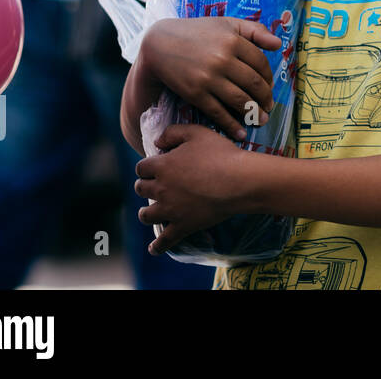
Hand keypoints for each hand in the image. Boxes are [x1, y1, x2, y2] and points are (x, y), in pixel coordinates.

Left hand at [135, 123, 248, 253]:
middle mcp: (161, 188)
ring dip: (147, 212)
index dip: (148, 167)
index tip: (156, 167)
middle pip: (140, 189)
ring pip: (146, 215)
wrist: (239, 181)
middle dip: (146, 186)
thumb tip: (157, 141)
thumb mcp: (198, 132)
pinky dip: (157, 246)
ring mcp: (170, 209)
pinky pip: (165, 240)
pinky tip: (154, 249)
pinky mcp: (183, 226)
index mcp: (163, 165)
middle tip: (157, 186)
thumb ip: (173, 132)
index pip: (142, 167)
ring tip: (152, 211)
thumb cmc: (221, 154)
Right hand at [138, 17, 280, 139]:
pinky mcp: (195, 93)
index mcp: (233, 41)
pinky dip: (231, 125)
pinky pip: (218, 112)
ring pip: (239, 100)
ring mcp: (209, 78)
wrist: (160, 44)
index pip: (261, 64)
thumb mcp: (227, 23)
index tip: (270, 87)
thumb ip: (255, 31)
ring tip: (260, 120)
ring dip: (253, 114)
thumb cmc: (198, 32)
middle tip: (269, 108)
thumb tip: (278, 44)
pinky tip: (241, 133)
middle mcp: (223, 59)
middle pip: (253, 84)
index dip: (268, 78)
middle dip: (265, 99)